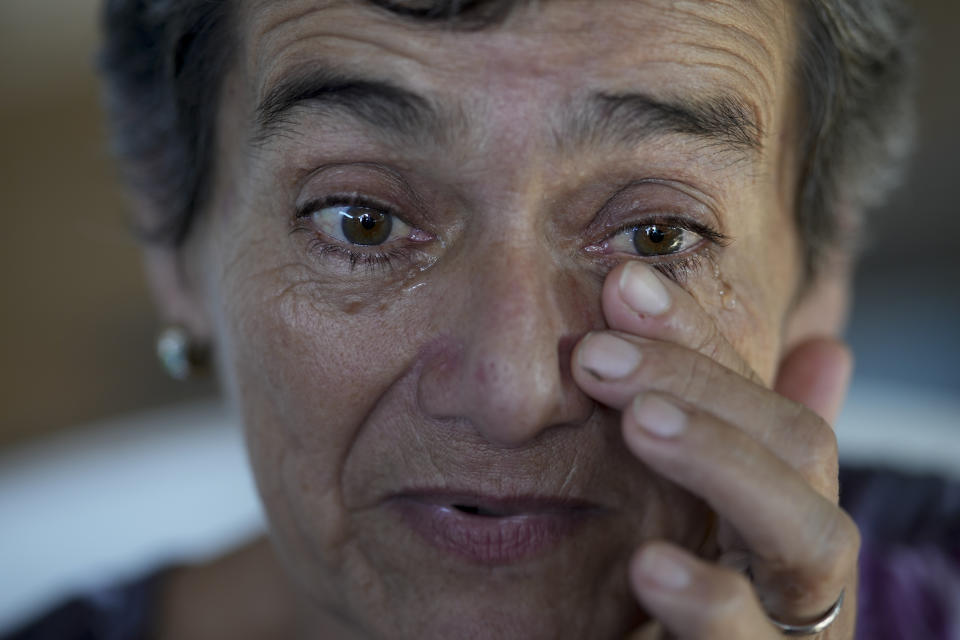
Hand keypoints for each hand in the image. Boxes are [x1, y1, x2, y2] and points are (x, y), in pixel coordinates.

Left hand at [571, 260, 858, 638]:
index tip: (621, 283)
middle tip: (599, 352)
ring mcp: (792, 628)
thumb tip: (828, 346)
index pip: (759, 399)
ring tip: (640, 421)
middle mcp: (800, 561)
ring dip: (725, 466)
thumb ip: (739, 445)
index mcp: (776, 505)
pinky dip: (710, 603)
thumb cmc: (675, 623)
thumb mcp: (696, 522)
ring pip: (809, 540)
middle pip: (796, 451)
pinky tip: (648, 566)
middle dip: (705, 387)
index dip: (698, 337)